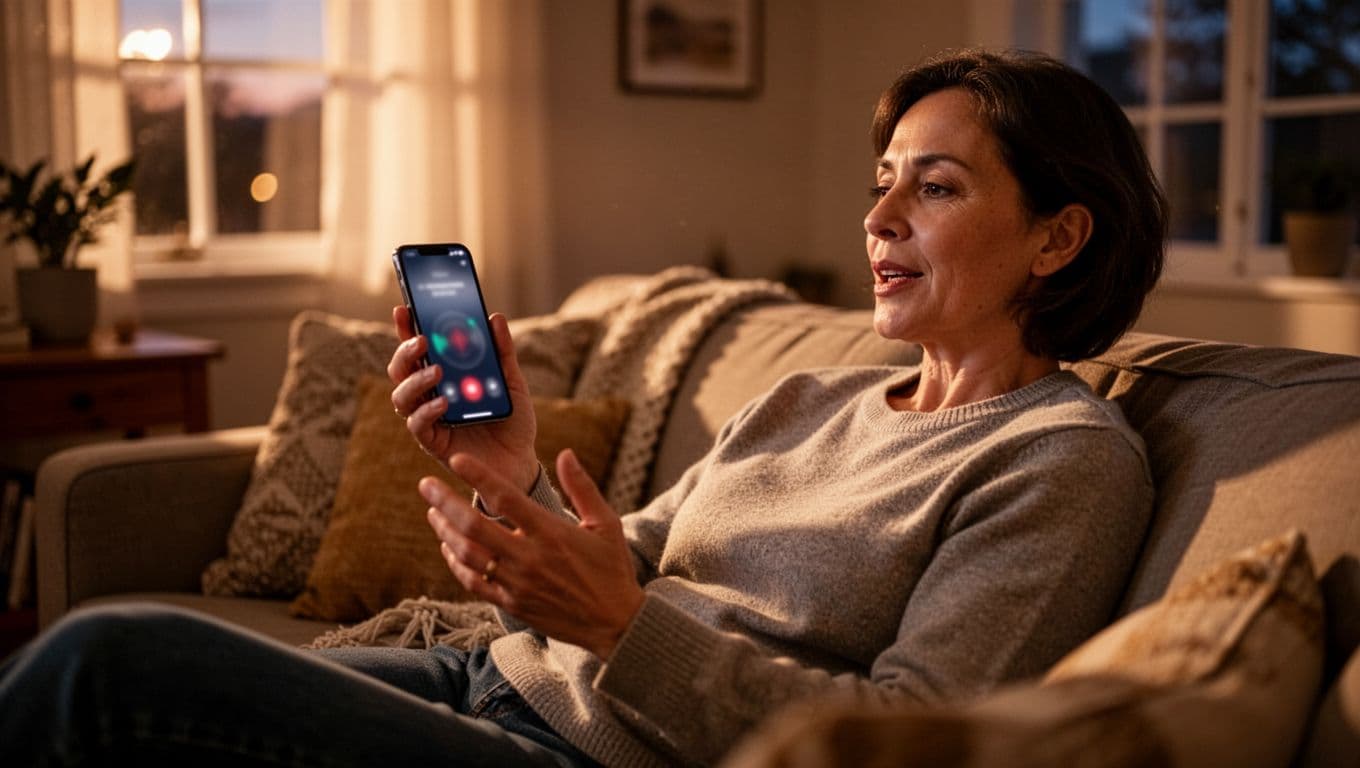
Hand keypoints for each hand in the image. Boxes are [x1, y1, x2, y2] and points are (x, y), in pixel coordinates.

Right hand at [388, 305, 538, 491]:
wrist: (521, 461)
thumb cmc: (512, 420)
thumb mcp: (512, 381)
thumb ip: (502, 352)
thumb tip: (494, 317)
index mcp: (443, 377)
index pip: (417, 349)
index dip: (406, 329)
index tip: (403, 307)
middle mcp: (429, 396)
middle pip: (401, 370)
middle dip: (405, 352)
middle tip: (421, 341)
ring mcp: (428, 419)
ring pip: (401, 396)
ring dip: (415, 380)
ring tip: (436, 370)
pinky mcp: (433, 442)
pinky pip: (418, 426)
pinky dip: (427, 411)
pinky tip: (443, 403)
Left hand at [421, 449, 645, 660]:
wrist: (616, 624)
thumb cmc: (612, 569)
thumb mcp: (606, 524)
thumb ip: (582, 487)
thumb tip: (565, 453)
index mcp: (552, 533)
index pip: (506, 497)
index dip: (478, 476)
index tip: (456, 461)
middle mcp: (530, 558)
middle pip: (474, 526)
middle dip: (445, 502)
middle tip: (425, 484)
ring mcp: (517, 584)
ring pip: (467, 555)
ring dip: (445, 531)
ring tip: (432, 512)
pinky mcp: (512, 605)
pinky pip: (474, 583)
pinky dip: (455, 564)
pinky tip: (448, 547)